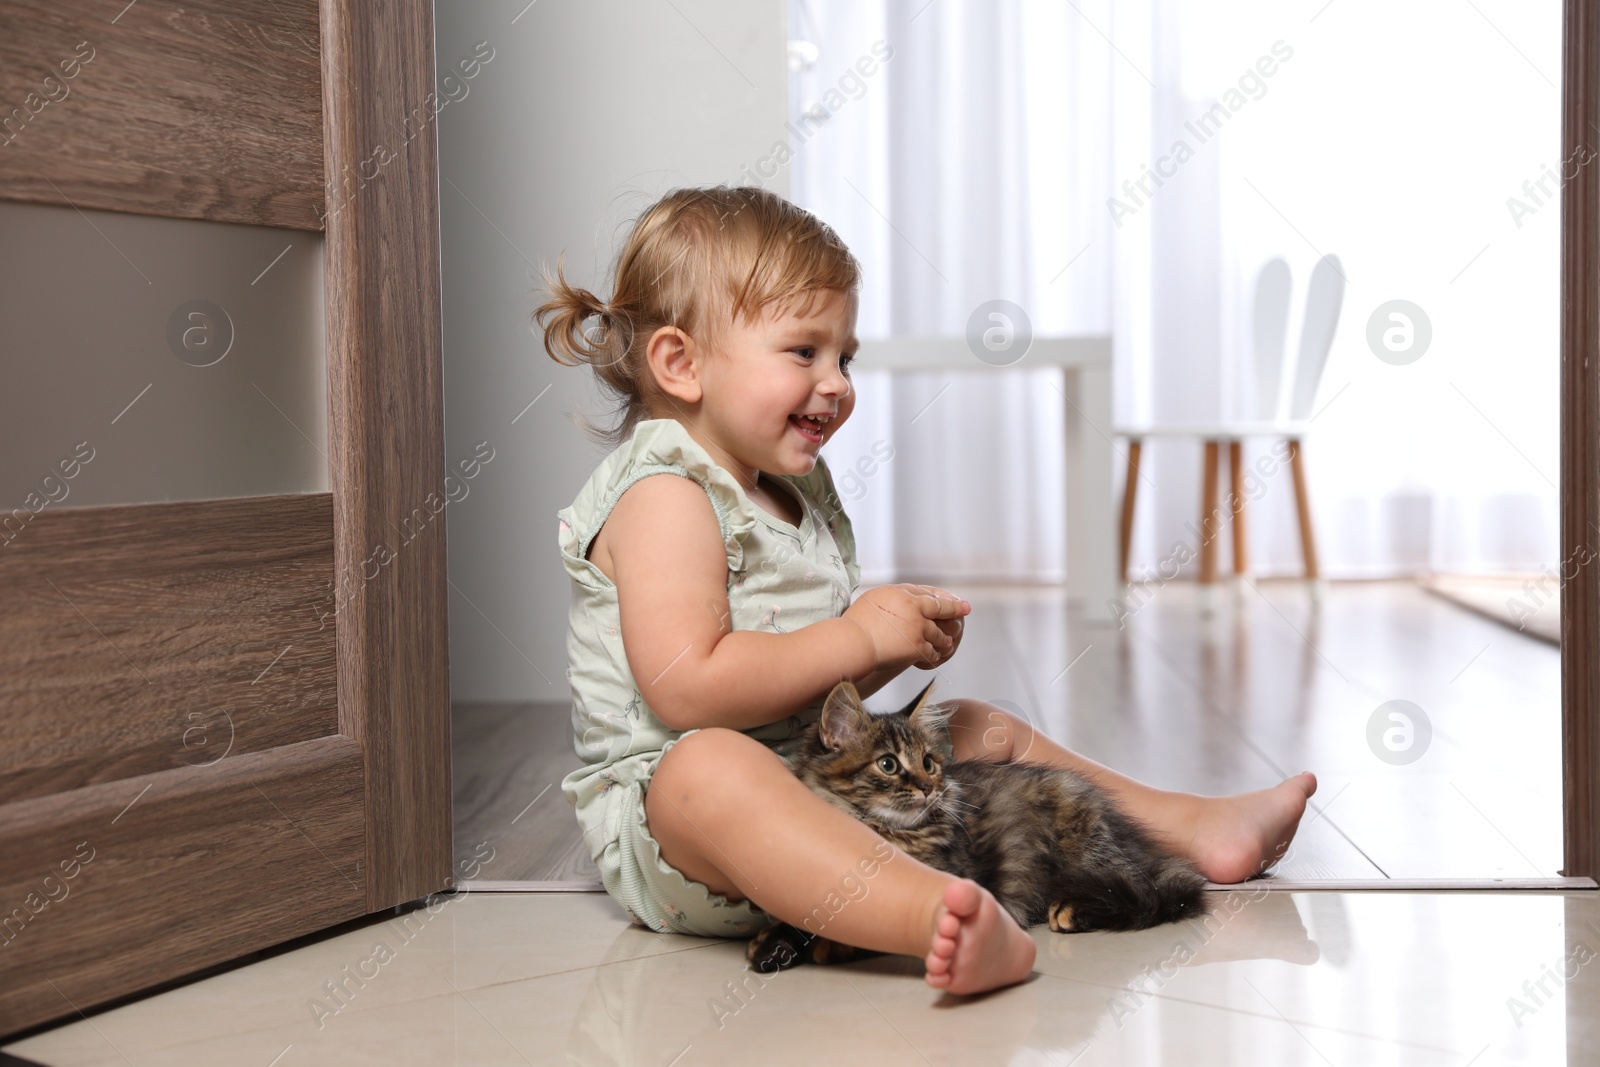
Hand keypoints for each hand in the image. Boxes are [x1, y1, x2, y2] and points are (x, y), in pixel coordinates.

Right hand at [842, 583, 970, 671]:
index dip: (938, 595)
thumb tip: (904, 599)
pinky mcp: (918, 647)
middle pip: (939, 609)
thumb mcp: (875, 598)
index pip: (925, 593)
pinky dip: (934, 655)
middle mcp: (915, 609)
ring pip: (938, 633)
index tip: (950, 596)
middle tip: (965, 609)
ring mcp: (918, 628)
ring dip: (943, 638)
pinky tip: (935, 657)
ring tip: (947, 641)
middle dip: (955, 609)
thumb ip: (894, 597)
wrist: (855, 642)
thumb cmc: (858, 621)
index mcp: (903, 594)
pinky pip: (932, 652)